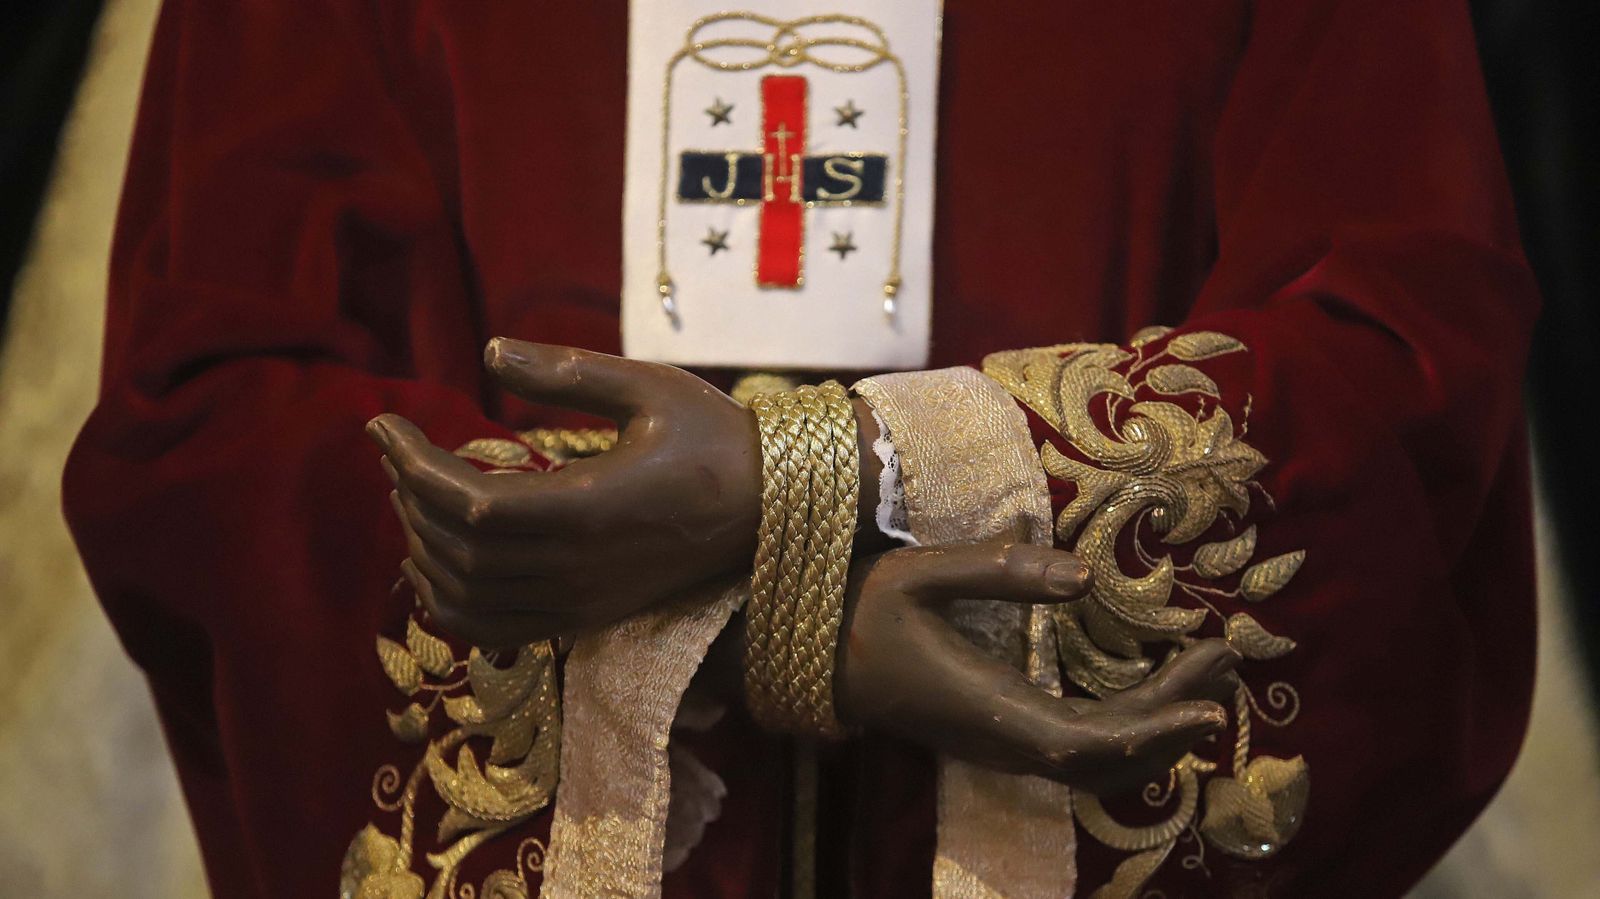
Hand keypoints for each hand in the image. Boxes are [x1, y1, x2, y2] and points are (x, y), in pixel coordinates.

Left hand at [367, 339, 761, 646]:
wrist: (772, 508)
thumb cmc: (716, 436)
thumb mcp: (649, 386)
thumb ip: (567, 372)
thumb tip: (488, 350)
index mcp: (589, 508)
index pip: (471, 502)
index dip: (414, 466)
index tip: (384, 424)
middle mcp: (577, 567)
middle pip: (459, 549)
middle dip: (410, 498)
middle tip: (393, 449)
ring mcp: (581, 600)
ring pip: (470, 596)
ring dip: (423, 549)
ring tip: (407, 496)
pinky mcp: (587, 616)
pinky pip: (497, 627)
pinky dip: (451, 602)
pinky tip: (435, 565)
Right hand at [833, 543, 1237, 794]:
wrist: (812, 656)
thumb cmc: (859, 611)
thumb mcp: (920, 573)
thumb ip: (1000, 572)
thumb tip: (1087, 577)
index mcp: (987, 707)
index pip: (1085, 743)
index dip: (1151, 733)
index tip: (1209, 709)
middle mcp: (1000, 739)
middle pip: (1106, 755)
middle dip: (1173, 715)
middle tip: (1227, 658)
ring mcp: (999, 743)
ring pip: (1094, 758)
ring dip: (1156, 724)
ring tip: (1207, 672)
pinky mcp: (998, 733)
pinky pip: (1076, 748)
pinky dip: (1126, 729)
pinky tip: (1152, 695)